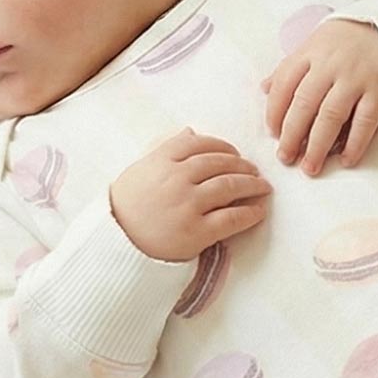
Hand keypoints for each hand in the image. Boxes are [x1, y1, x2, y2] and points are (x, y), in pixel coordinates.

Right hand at [110, 129, 271, 261]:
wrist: (115, 246)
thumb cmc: (125, 209)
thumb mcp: (138, 171)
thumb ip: (164, 150)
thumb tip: (190, 131)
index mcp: (160, 160)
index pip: (199, 143)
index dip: (222, 146)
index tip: (233, 152)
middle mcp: (176, 178)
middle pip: (219, 163)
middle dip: (242, 165)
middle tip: (254, 170)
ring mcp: (187, 205)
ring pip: (229, 187)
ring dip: (252, 185)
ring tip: (262, 187)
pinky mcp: (197, 232)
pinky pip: (232, 219)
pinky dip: (250, 213)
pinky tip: (259, 211)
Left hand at [260, 18, 377, 175]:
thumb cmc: (346, 43)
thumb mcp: (314, 45)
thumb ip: (290, 68)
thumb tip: (264, 89)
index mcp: (311, 53)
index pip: (285, 84)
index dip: (275, 112)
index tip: (273, 134)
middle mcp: (331, 65)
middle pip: (305, 103)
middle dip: (292, 135)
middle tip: (285, 158)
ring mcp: (357, 78)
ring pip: (331, 116)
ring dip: (318, 146)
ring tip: (309, 168)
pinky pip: (365, 122)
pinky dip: (354, 143)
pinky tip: (345, 160)